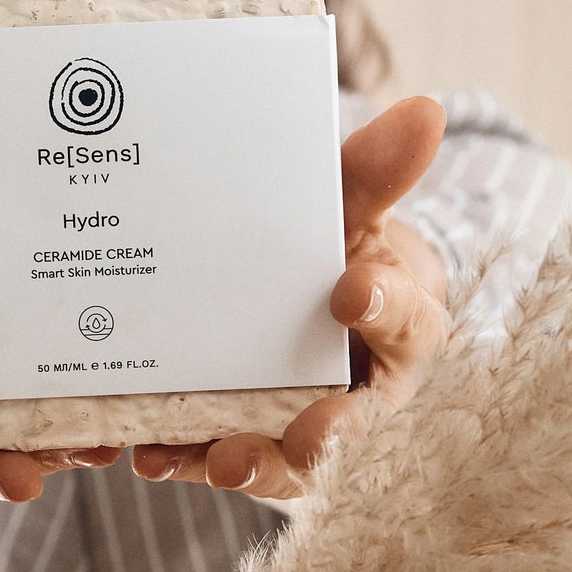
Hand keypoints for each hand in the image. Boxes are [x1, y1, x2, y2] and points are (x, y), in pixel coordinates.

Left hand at [131, 96, 450, 497]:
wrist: (305, 286)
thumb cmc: (339, 247)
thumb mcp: (353, 206)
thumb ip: (373, 171)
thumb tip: (423, 110)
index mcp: (404, 324)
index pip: (410, 320)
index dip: (385, 307)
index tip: (351, 288)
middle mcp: (363, 388)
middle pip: (356, 422)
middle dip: (329, 433)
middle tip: (306, 435)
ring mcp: (302, 420)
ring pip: (287, 457)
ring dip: (254, 462)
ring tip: (219, 458)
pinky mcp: (244, 436)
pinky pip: (217, 453)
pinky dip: (185, 456)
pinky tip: (147, 451)